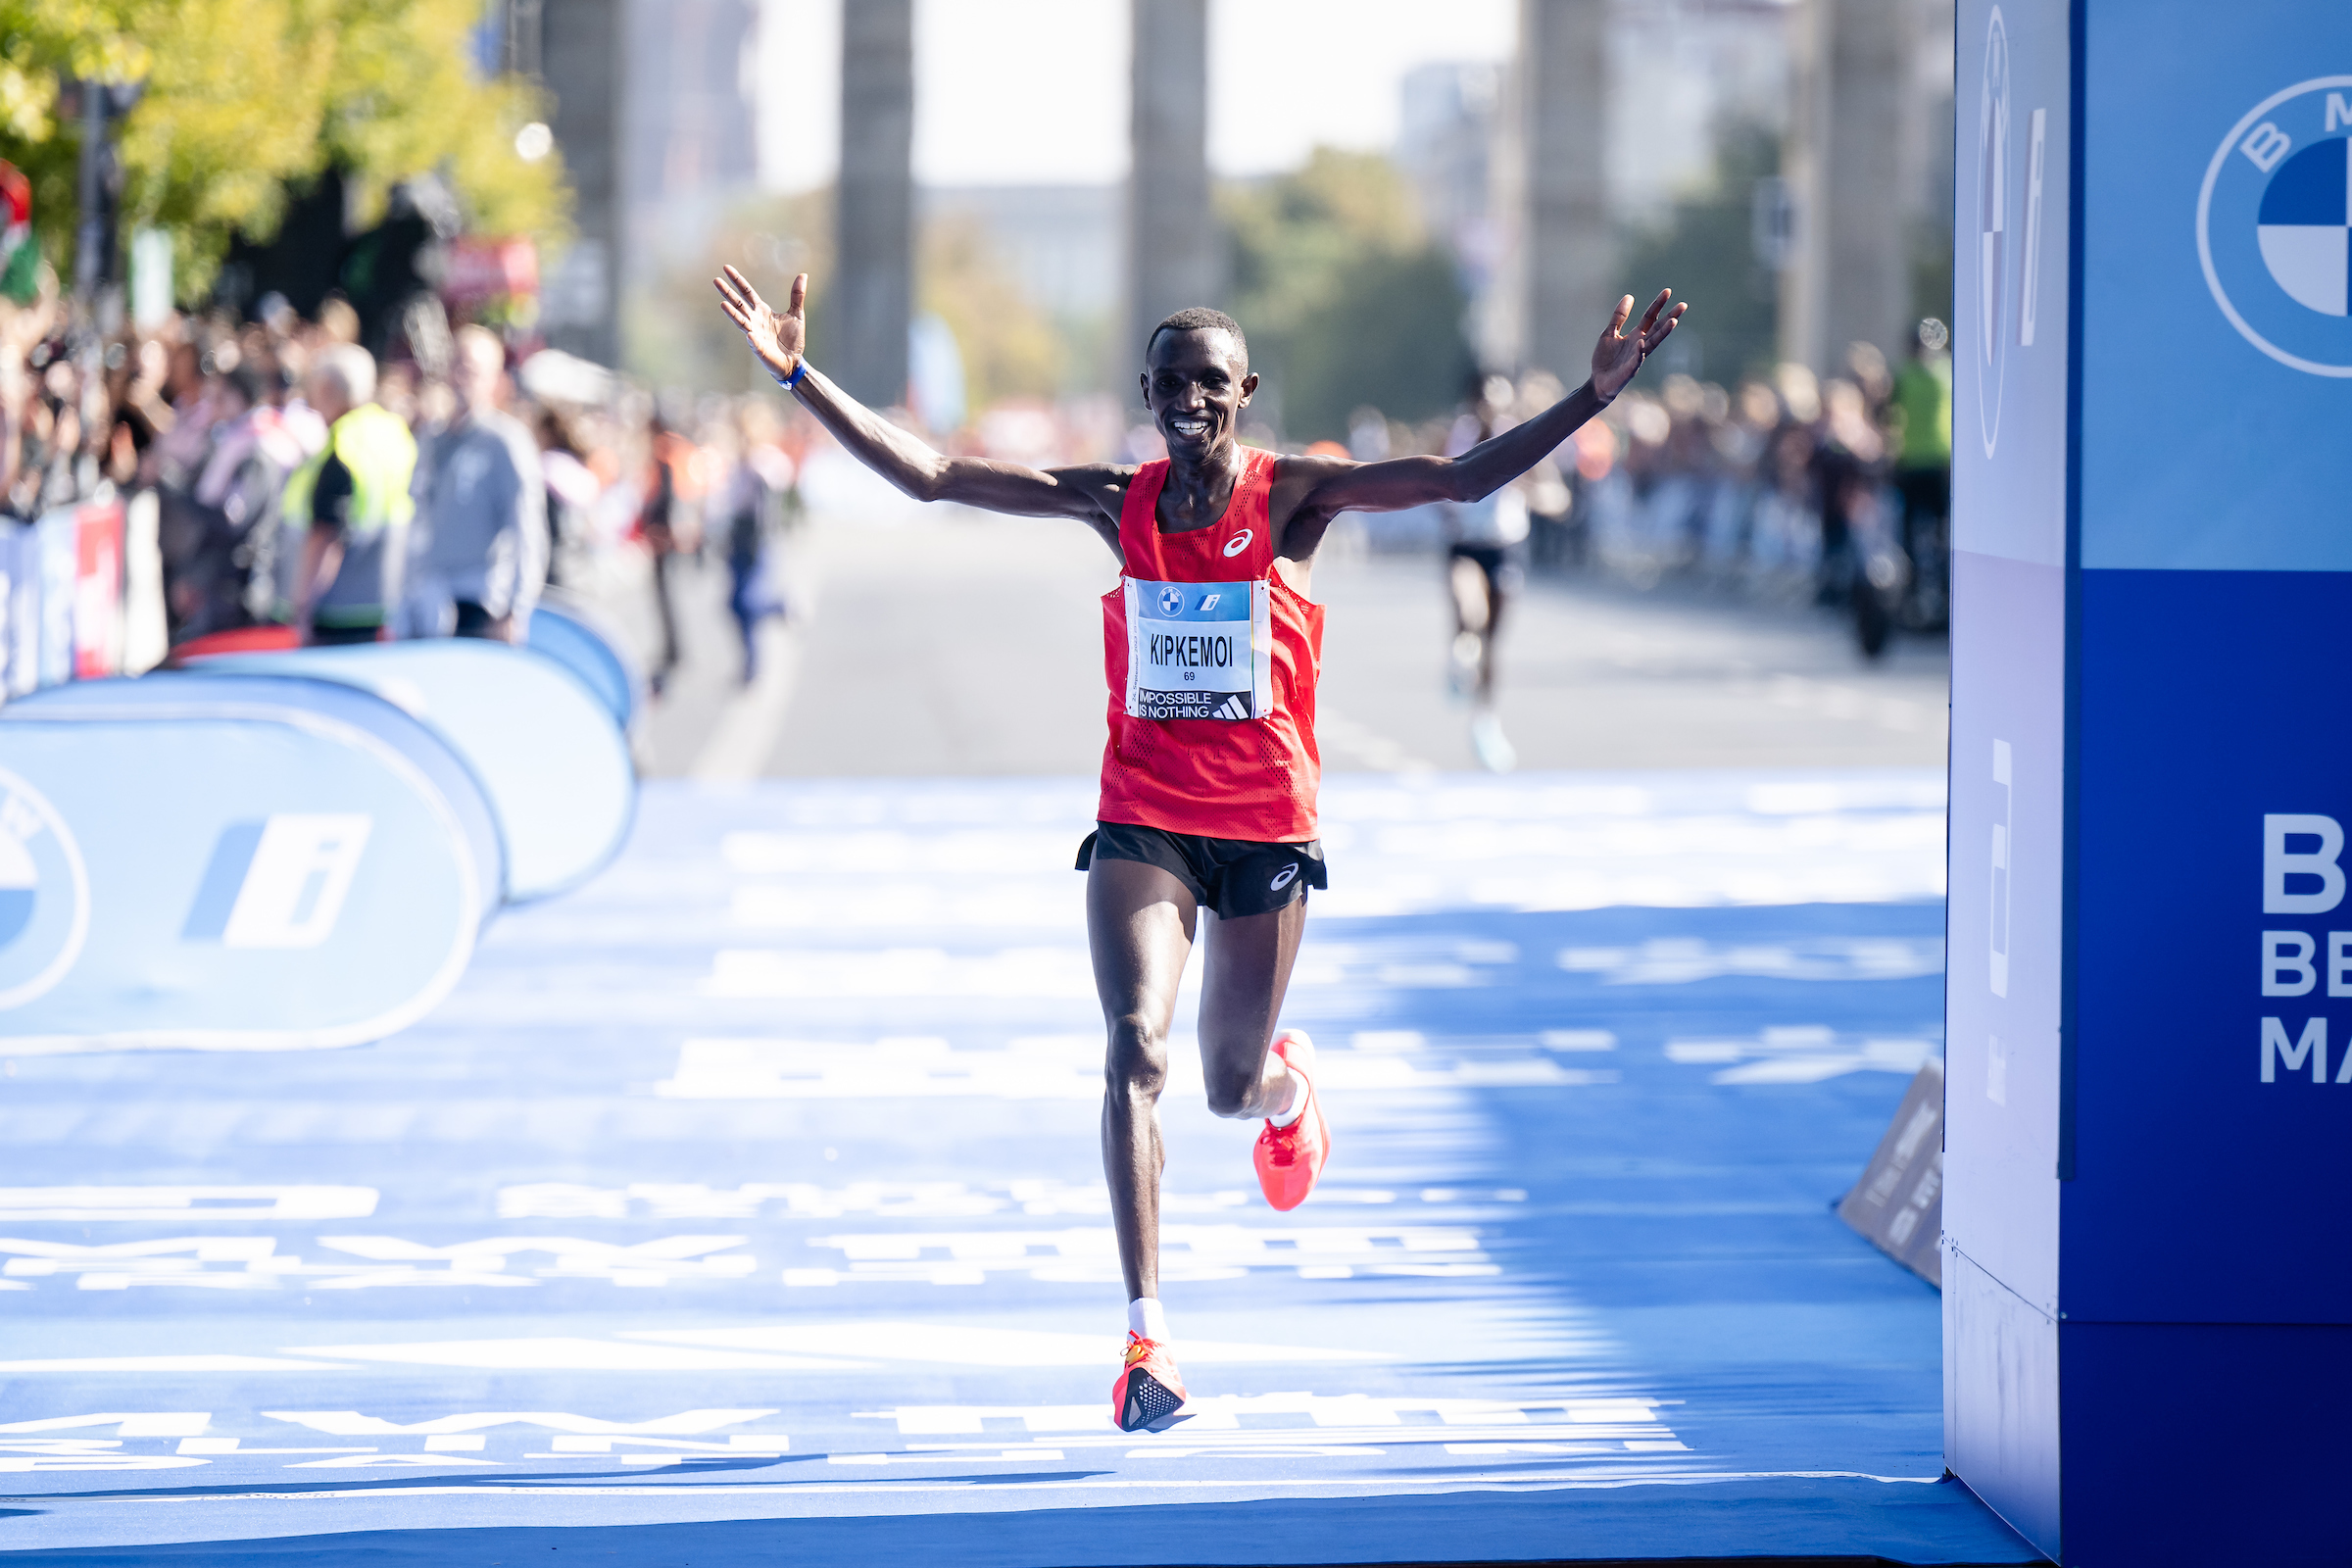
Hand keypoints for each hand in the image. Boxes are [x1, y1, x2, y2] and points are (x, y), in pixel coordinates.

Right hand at [713, 266, 806, 383]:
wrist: (793, 361)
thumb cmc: (792, 339)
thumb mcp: (796, 314)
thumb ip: (797, 295)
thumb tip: (803, 275)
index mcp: (762, 311)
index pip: (746, 292)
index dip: (737, 280)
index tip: (726, 268)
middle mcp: (755, 321)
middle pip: (738, 304)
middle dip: (727, 292)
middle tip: (715, 280)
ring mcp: (755, 334)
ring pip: (741, 322)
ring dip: (732, 314)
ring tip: (722, 304)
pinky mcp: (760, 349)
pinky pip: (754, 342)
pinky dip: (752, 338)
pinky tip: (749, 334)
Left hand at [1590, 289, 1685, 401]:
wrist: (1598, 382)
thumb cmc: (1605, 359)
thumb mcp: (1610, 332)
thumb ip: (1619, 316)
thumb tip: (1629, 296)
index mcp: (1636, 335)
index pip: (1650, 317)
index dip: (1658, 304)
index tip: (1668, 291)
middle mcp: (1640, 344)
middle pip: (1658, 328)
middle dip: (1670, 317)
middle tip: (1683, 305)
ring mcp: (1637, 357)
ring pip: (1653, 343)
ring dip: (1663, 333)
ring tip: (1673, 321)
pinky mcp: (1630, 370)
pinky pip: (1636, 360)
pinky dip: (1639, 352)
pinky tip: (1641, 343)